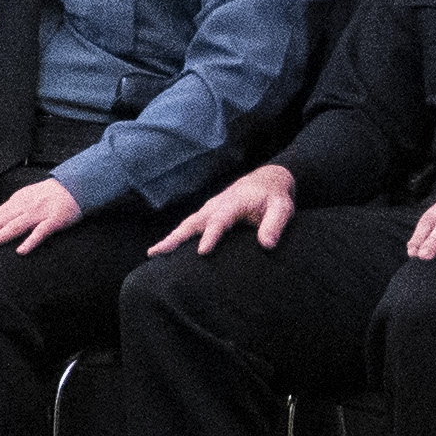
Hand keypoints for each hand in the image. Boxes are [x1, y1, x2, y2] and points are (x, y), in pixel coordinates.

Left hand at [0, 178, 87, 254]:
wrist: (74, 186)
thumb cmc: (47, 196)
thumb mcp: (25, 200)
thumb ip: (10, 213)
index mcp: (14, 204)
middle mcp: (22, 207)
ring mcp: (38, 213)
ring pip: (14, 227)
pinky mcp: (54, 220)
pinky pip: (41, 232)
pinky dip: (30, 241)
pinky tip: (20, 251)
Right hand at [153, 163, 298, 256]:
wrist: (266, 181)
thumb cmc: (275, 197)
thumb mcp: (282, 209)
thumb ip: (275, 225)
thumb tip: (267, 246)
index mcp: (232, 204)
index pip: (219, 221)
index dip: (210, 236)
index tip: (201, 252)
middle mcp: (215, 206)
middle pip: (191, 223)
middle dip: (174, 238)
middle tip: (157, 252)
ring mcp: (208, 210)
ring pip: (186, 225)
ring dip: (170, 239)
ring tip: (153, 254)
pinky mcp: (207, 216)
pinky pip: (189, 227)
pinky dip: (175, 238)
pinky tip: (165, 250)